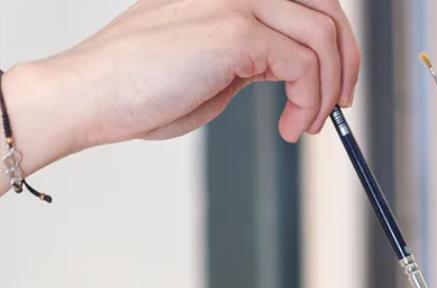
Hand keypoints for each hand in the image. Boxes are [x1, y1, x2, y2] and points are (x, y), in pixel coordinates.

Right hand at [2, 0, 359, 175]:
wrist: (89, 97)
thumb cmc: (140, 90)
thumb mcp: (215, 66)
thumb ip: (255, 58)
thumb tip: (299, 74)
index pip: (308, 1)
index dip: (335, 42)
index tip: (337, 85)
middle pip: (327, 7)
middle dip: (347, 60)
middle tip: (341, 105)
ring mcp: (237, 1)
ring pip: (323, 37)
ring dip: (327, 92)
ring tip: (307, 125)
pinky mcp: (237, 30)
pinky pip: (304, 65)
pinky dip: (309, 102)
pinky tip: (291, 127)